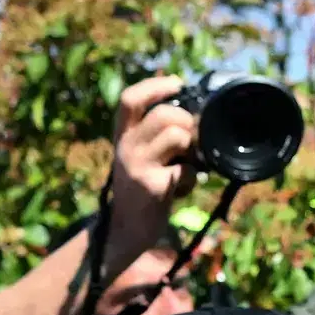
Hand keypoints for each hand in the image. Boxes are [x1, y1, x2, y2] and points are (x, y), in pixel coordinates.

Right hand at [107, 77, 196, 257]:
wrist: (124, 231)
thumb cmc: (140, 190)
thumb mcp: (139, 157)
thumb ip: (155, 135)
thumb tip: (192, 115)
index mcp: (122, 136)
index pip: (130, 99)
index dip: (155, 85)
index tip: (177, 84)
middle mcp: (126, 147)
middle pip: (164, 114)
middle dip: (187, 122)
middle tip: (191, 140)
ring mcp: (138, 166)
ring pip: (177, 136)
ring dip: (192, 150)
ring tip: (186, 165)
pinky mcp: (152, 186)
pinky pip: (186, 171)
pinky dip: (191, 181)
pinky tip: (180, 190)